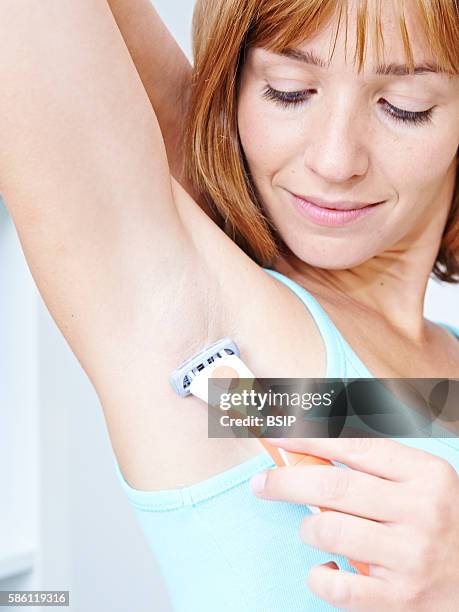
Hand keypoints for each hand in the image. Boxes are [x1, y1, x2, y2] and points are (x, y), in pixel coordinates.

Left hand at [249, 437, 458, 611]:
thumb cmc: (442, 521)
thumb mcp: (422, 482)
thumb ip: (377, 465)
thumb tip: (312, 450)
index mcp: (425, 474)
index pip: (354, 447)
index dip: (309, 439)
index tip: (279, 438)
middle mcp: (420, 511)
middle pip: (333, 486)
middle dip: (286, 481)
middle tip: (263, 483)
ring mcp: (410, 557)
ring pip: (329, 530)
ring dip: (309, 528)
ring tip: (315, 530)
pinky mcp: (400, 599)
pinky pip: (337, 586)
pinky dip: (319, 575)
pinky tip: (326, 567)